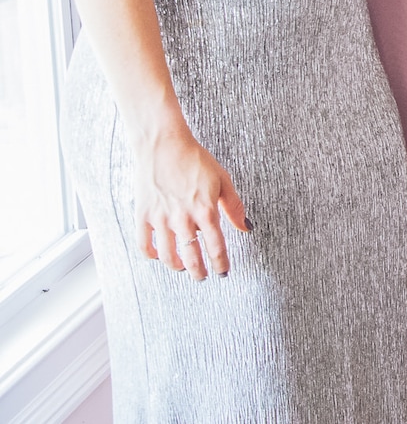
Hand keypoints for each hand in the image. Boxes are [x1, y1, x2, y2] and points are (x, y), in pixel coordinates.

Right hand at [133, 129, 250, 280]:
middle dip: (200, 271)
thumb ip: (234, 207)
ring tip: (184, 268)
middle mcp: (183, 218)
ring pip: (168, 256)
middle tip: (203, 276)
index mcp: (205, 210)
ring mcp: (161, 219)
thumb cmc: (195, 160)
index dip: (221, 263)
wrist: (164, 146)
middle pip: (192, 257)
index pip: (216, 247)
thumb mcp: (222, 180)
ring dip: (178, 267)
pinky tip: (160, 256)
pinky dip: (152, 255)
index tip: (223, 272)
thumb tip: (246, 227)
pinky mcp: (143, 215)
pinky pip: (145, 245)